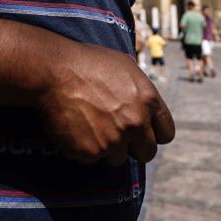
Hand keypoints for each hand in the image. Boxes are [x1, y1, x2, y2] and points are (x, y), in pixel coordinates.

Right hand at [36, 40, 175, 164]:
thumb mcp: (125, 66)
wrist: (54, 71)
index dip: (154, 133)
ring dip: (107, 147)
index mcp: (148, 101)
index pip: (166, 133)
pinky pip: (92, 158)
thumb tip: (146, 106)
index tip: (143, 132)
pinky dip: (84, 148)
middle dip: (134, 146)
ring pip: (118, 158)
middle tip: (117, 135)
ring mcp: (113, 141)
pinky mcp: (90, 152)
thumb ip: (141, 90)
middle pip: (147, 153)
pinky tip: (75, 128)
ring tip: (90, 125)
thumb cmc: (87, 62)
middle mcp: (135, 124)